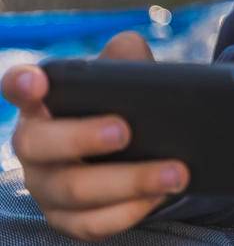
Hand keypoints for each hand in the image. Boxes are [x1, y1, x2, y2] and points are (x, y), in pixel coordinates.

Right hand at [0, 32, 189, 241]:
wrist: (139, 151)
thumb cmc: (123, 107)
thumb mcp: (127, 79)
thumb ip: (126, 58)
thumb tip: (127, 50)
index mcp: (43, 104)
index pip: (18, 87)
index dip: (21, 83)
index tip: (36, 80)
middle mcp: (34, 146)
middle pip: (38, 144)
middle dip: (81, 137)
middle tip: (125, 131)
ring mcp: (46, 186)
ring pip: (74, 189)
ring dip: (129, 181)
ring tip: (175, 172)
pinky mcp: (68, 219)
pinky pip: (92, 223)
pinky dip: (129, 211)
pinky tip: (159, 196)